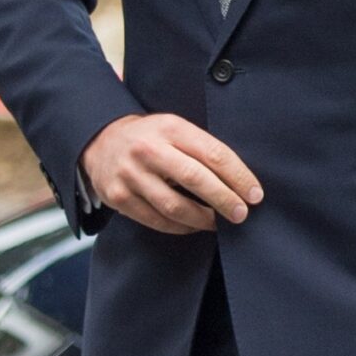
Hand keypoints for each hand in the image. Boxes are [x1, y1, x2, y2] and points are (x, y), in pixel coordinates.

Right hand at [82, 113, 262, 235]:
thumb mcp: (175, 129)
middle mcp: (148, 150)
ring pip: (175, 206)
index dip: (239, 177)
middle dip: (225, 200)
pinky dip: (181, 227)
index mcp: (170, 128)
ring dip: (204, 219)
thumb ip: (202, 148)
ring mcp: (130, 175)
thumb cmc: (151, 138)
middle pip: (195, 179)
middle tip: (242, 214)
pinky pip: (157, 220)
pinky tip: (194, 225)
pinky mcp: (118, 197)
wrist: (100, 141)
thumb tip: (242, 181)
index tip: (255, 195)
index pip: (213, 154)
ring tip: (219, 223)